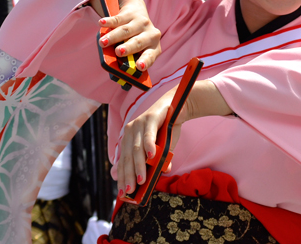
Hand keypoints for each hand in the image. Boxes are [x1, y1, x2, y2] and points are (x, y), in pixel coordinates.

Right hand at [92, 0, 161, 70]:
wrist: (138, 12)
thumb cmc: (135, 38)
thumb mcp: (136, 50)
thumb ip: (128, 60)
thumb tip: (114, 69)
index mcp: (154, 48)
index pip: (150, 56)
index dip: (145, 61)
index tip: (139, 66)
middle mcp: (150, 35)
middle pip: (138, 42)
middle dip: (128, 47)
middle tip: (118, 52)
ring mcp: (141, 22)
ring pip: (125, 31)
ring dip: (113, 37)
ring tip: (103, 43)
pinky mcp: (130, 13)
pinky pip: (118, 19)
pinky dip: (109, 21)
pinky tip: (102, 23)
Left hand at [116, 79, 230, 196]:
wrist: (178, 107)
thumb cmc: (166, 130)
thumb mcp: (160, 149)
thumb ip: (154, 161)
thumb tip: (153, 176)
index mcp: (128, 139)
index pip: (123, 161)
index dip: (122, 177)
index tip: (122, 193)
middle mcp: (130, 131)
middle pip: (128, 157)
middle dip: (128, 175)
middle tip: (130, 190)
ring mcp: (139, 124)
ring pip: (137, 149)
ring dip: (138, 165)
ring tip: (141, 179)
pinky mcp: (150, 119)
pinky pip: (148, 135)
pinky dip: (149, 147)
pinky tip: (151, 157)